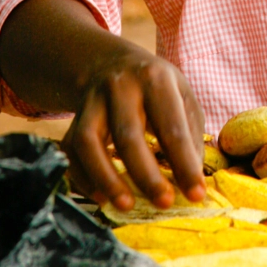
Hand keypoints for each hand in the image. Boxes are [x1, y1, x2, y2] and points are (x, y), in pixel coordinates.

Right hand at [62, 46, 206, 210]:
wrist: (110, 61)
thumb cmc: (154, 85)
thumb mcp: (181, 94)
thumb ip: (189, 133)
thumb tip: (191, 178)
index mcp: (155, 79)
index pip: (172, 126)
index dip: (184, 163)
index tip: (196, 194)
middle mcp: (120, 87)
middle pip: (128, 135)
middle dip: (146, 175)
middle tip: (164, 203)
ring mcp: (92, 101)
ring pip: (89, 142)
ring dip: (106, 178)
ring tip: (125, 205)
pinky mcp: (74, 118)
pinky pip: (71, 151)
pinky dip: (83, 177)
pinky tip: (101, 196)